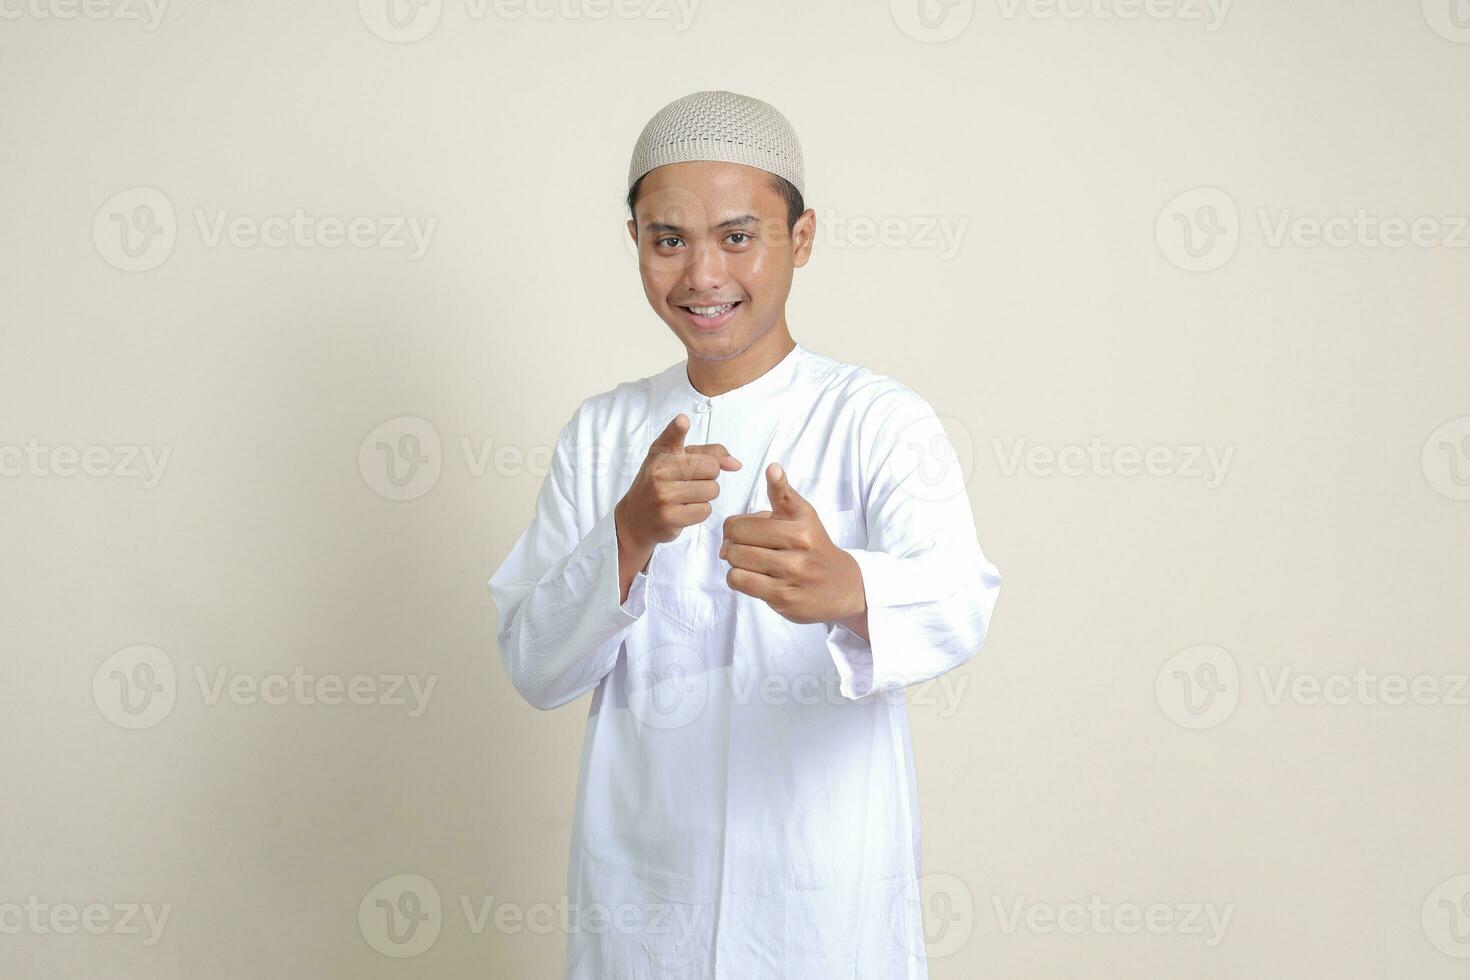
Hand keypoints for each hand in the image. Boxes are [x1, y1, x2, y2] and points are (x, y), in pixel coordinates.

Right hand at [614, 413, 740, 574]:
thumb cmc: (661, 484)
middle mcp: (659, 471)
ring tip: (685, 497)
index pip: (672, 436)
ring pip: (712, 490)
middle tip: (688, 483)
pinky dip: (699, 512)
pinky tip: (683, 510)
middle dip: (708, 477)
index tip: (682, 421)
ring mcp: (663, 495)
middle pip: (712, 468)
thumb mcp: (677, 461)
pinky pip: (705, 511)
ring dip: (704, 496)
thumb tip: (736, 464)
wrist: (635, 518)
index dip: (678, 427)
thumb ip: (708, 454)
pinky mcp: (669, 517)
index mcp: (661, 453)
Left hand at [719, 463, 867, 629]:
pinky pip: (741, 584)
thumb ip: (784, 492)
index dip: (733, 527)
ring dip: (735, 563)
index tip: (742, 532)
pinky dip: (739, 579)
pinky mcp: (784, 599)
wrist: (842, 586)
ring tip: (749, 562)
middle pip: (736, 543)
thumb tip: (772, 468)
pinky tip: (753, 577)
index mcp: (800, 526)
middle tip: (743, 548)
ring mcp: (791, 576)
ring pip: (736, 564)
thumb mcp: (804, 515)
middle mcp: (798, 550)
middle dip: (732, 545)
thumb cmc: (815, 546)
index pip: (742, 524)